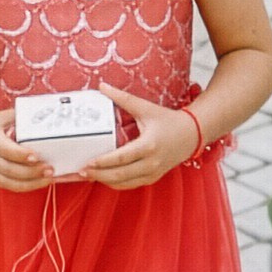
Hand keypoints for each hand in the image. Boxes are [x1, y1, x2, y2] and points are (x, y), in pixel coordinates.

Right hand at [0, 108, 55, 191]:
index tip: (36, 155)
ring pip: (10, 182)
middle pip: (11, 169)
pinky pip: (8, 186)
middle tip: (50, 169)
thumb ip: (17, 117)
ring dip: (31, 183)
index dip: (22, 155)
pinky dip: (24, 187)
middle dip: (32, 172)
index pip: (7, 150)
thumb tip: (41, 114)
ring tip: (49, 178)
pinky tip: (38, 183)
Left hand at [76, 89, 204, 189]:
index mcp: (149, 145)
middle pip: (120, 175)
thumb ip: (123, 98)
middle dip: (98, 174)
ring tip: (87, 175)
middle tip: (80, 171)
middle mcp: (151, 163)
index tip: (88, 162)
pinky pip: (130, 185)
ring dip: (104, 181)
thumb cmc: (168, 121)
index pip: (122, 158)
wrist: (191, 135)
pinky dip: (115, 183)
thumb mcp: (146, 108)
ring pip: (123, 183)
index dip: (103, 162)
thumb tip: (103, 86)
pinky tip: (102, 177)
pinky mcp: (152, 178)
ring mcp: (152, 173)